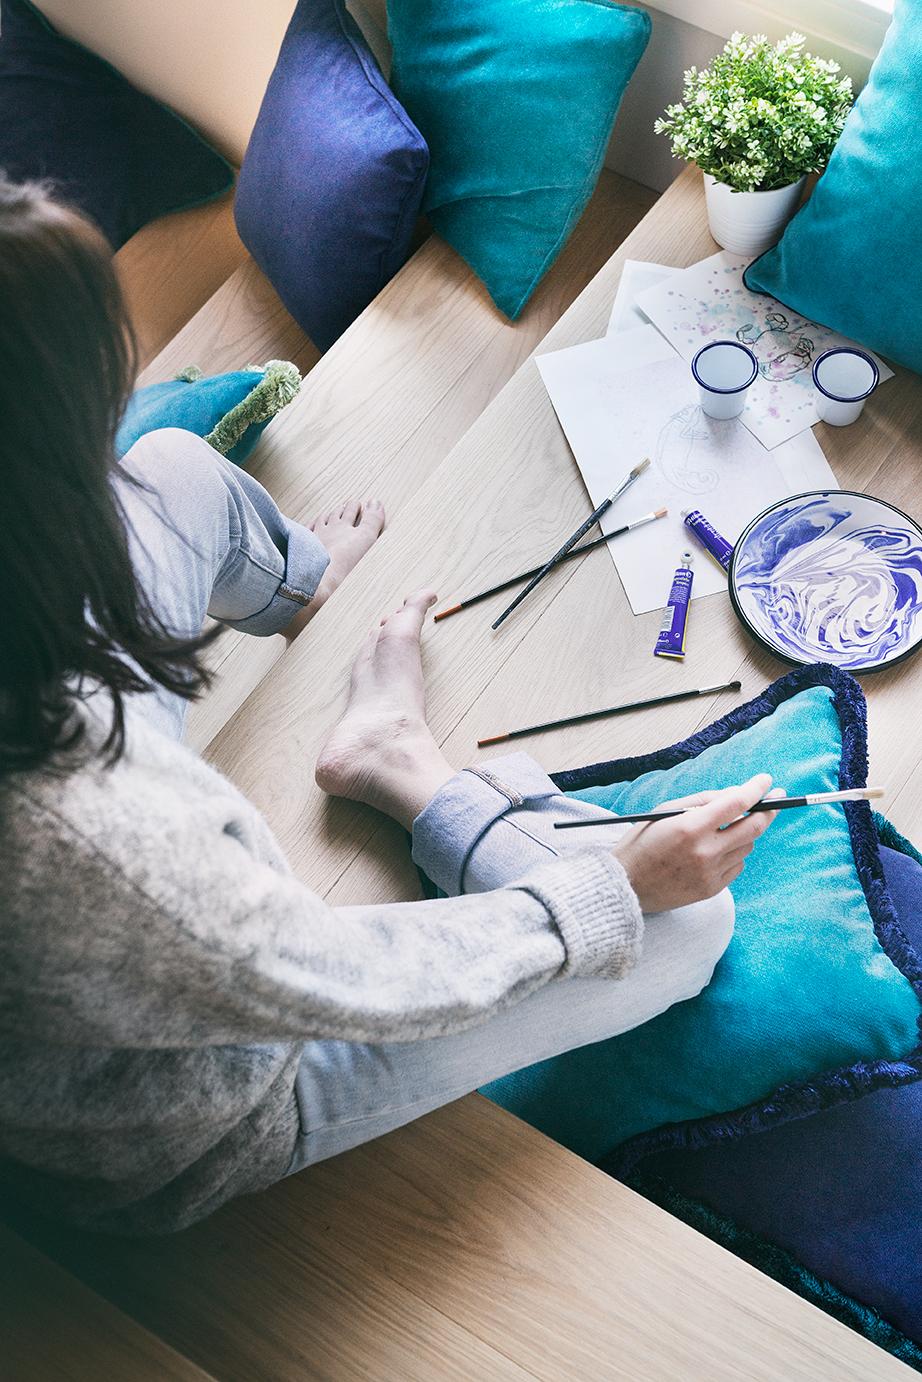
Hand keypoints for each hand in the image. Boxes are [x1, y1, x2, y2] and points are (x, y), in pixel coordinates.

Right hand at [615, 773, 779, 912]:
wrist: (626, 886)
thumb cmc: (642, 842)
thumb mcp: (665, 811)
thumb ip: (702, 801)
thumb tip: (735, 795)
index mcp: (690, 827)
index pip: (736, 803)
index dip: (755, 789)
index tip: (765, 781)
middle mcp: (705, 851)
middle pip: (753, 827)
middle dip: (768, 810)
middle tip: (775, 799)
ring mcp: (710, 873)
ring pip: (747, 846)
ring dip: (744, 832)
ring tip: (728, 828)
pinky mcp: (712, 889)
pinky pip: (737, 865)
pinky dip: (733, 853)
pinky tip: (716, 850)